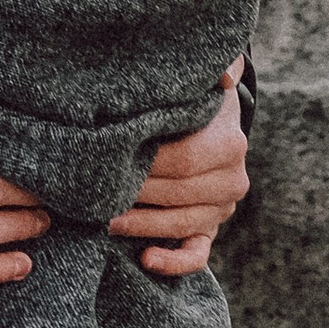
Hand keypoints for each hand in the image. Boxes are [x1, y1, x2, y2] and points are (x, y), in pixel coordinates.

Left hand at [108, 59, 248, 277]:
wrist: (208, 122)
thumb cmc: (192, 96)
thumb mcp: (202, 75)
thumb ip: (215, 64)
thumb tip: (225, 75)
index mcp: (230, 142)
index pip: (184, 159)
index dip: (146, 163)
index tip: (109, 158)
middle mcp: (233, 179)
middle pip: (178, 193)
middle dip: (135, 193)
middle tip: (95, 192)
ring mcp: (223, 208)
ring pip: (181, 224)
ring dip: (141, 225)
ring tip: (103, 218)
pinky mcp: (210, 230)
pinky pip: (196, 254)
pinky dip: (173, 263)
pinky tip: (145, 258)